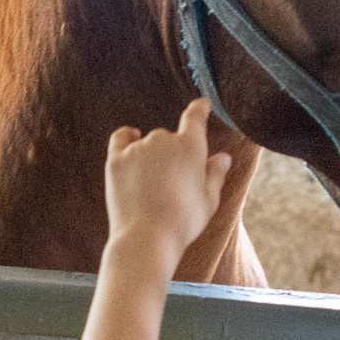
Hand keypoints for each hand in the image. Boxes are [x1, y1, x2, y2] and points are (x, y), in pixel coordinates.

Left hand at [104, 99, 230, 265]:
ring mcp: (137, 148)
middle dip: (172, 154)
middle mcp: (163, 140)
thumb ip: (215, 174)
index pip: (195, 118)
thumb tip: (223, 157)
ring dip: (150, 155)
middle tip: (173, 183)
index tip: (202, 103)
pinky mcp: (115, 159)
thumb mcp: (209, 199)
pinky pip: (121, 138)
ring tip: (152, 186)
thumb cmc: (184, 221)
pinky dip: (127, 137)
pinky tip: (131, 140)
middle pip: (169, 138)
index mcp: (191, 147)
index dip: (199, 108)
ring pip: (146, 142)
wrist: (147, 237)